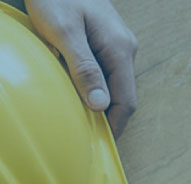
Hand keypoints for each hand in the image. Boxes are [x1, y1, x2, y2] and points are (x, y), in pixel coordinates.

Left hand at [27, 0, 140, 133]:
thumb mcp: (64, 32)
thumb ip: (84, 68)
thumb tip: (101, 106)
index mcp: (120, 49)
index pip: (125, 101)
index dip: (112, 126)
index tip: (95, 144)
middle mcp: (124, 48)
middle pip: (120, 96)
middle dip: (103, 117)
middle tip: (80, 133)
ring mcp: (116, 44)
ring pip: (110, 85)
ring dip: (93, 100)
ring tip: (73, 112)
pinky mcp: (103, 41)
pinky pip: (101, 72)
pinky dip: (88, 86)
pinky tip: (71, 88)